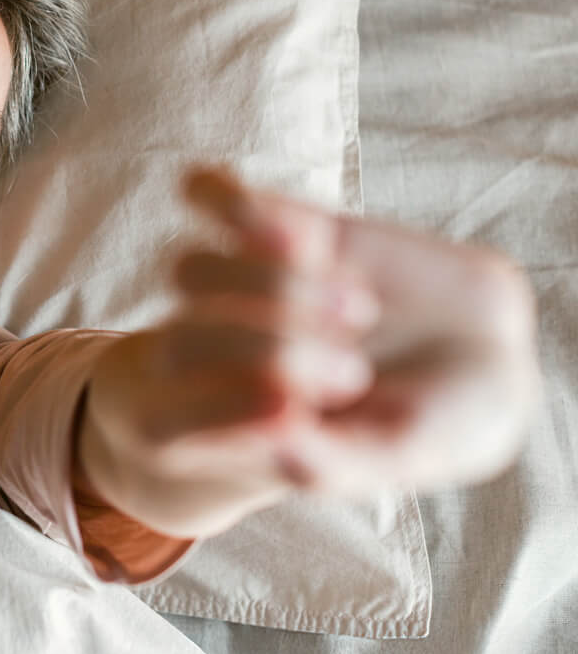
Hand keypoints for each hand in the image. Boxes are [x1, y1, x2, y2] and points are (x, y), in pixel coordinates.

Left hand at [76, 166, 541, 537]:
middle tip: (355, 374)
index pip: (165, 423)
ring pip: (193, 272)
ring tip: (360, 309)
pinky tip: (304, 234)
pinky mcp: (272, 223)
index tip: (294, 411)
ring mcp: (237, 286)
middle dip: (268, 354)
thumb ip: (330, 459)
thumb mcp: (399, 457)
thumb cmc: (436, 424)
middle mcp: (218, 356)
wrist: (489, 351)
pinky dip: (232, 204)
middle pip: (182, 340)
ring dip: (274, 289)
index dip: (216, 410)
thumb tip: (272, 431)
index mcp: (225, 427)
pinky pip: (208, 195)